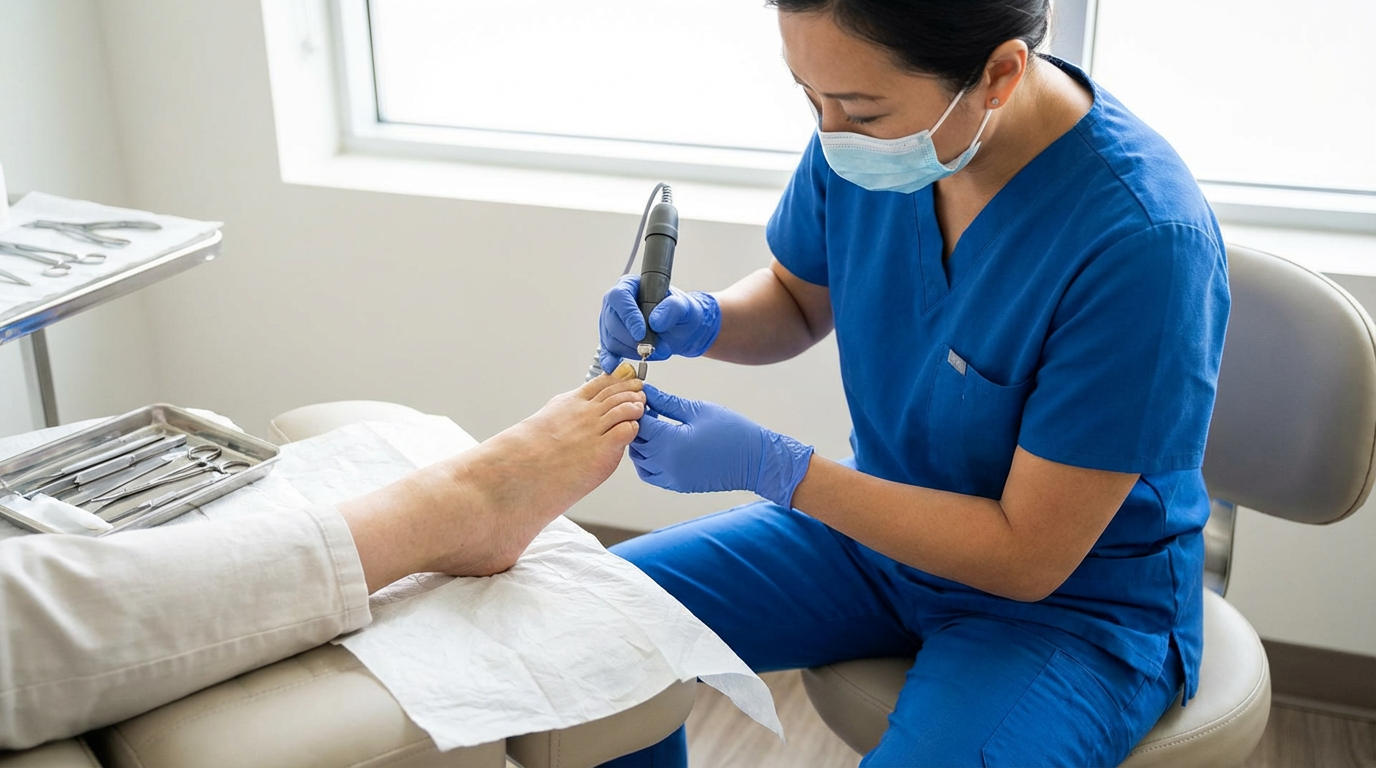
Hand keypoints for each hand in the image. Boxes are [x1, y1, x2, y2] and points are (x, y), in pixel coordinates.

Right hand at [599, 275, 721, 372]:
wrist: (680, 329)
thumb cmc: (681, 313)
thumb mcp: (684, 307)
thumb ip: (672, 309)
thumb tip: (655, 321)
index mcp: (631, 286)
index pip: (619, 297)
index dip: (628, 316)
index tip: (641, 333)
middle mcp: (616, 303)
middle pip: (612, 321)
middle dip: (632, 340)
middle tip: (654, 348)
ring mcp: (611, 322)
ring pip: (611, 339)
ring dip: (632, 351)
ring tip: (655, 351)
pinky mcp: (612, 340)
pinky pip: (607, 351)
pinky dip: (611, 360)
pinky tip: (614, 366)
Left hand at [630, 385, 812, 507]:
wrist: (756, 460)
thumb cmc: (732, 431)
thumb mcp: (698, 410)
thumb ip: (667, 402)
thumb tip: (647, 391)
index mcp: (671, 442)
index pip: (640, 423)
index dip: (638, 407)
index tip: (644, 397)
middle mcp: (667, 464)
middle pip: (636, 442)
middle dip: (638, 425)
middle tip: (649, 409)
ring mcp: (672, 478)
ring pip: (640, 461)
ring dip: (641, 443)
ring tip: (656, 428)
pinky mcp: (678, 485)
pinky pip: (651, 474)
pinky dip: (648, 461)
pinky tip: (661, 446)